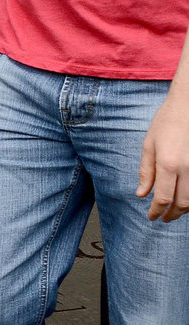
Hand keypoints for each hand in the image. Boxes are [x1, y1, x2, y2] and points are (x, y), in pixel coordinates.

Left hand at [138, 93, 188, 221]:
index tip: (151, 217)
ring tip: (174, 211)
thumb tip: (141, 194)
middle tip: (163, 219)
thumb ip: (146, 172)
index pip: (163, 198)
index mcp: (168, 164)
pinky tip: (186, 198)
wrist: (188, 106)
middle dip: (172, 214)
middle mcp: (188, 169)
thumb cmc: (166, 123)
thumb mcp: (149, 145)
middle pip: (182, 203)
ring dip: (184, 209)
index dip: (156, 211)